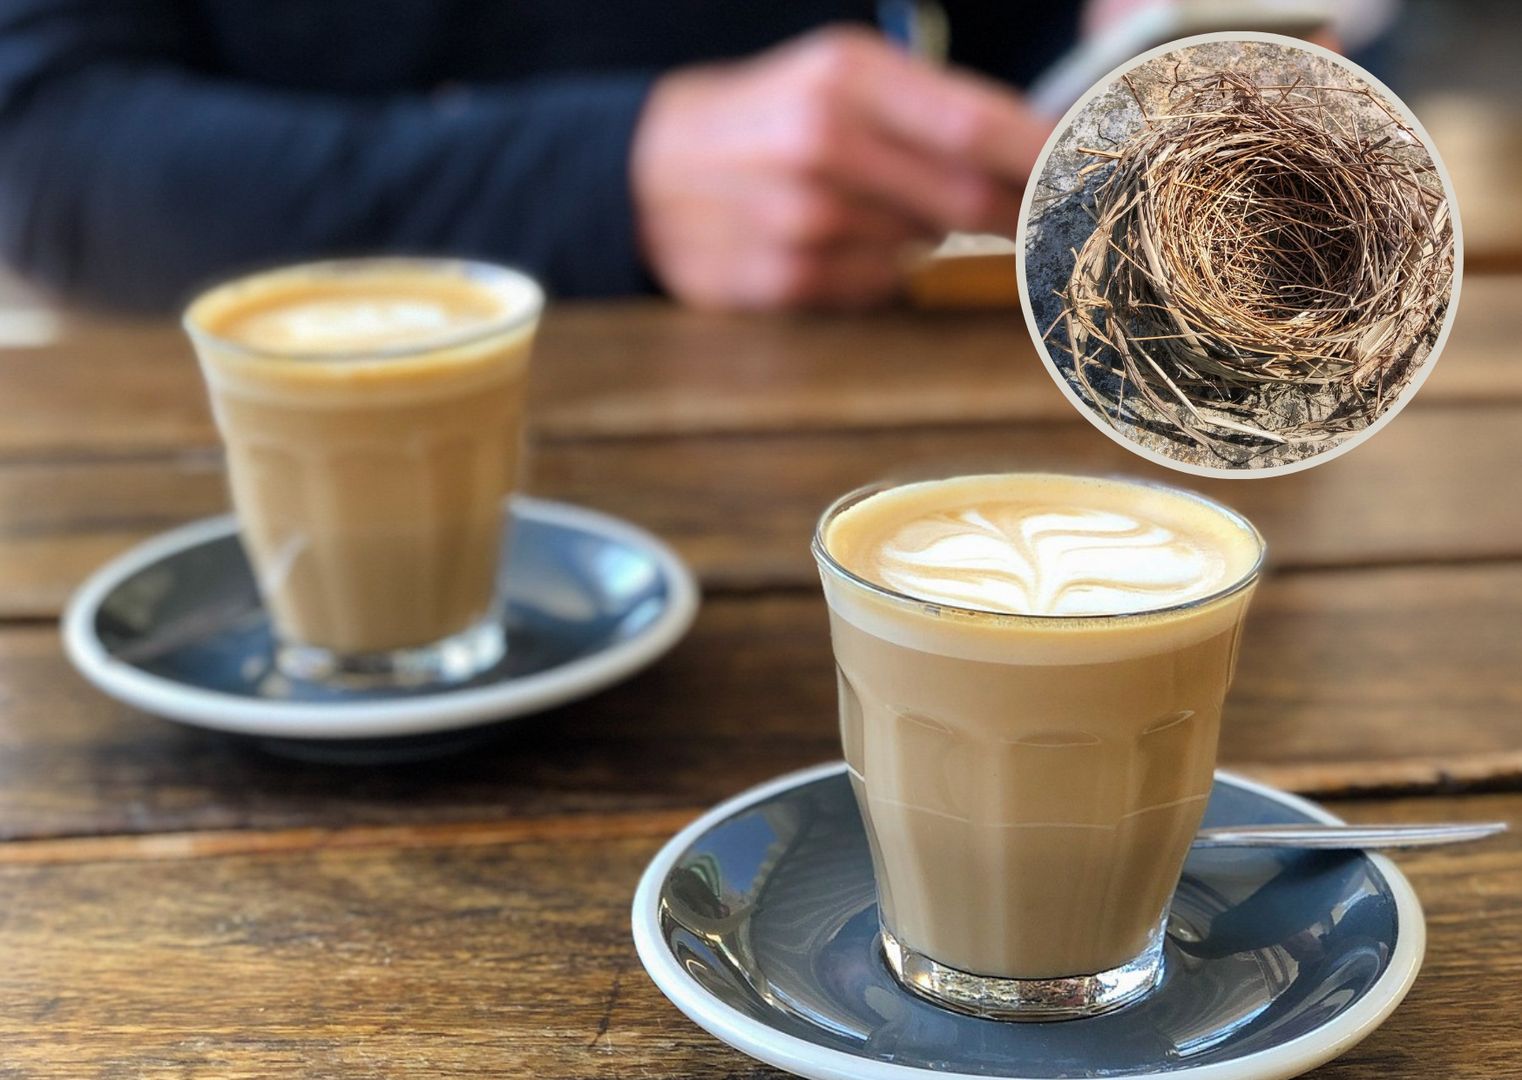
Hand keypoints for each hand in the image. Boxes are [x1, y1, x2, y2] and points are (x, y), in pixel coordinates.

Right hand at [630, 27, 1049, 309]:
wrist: (645, 174)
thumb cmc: (763, 118)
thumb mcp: (836, 76)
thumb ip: (934, 111)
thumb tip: (1037, 158)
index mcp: (844, 78)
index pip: (981, 127)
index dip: (1047, 159)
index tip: (1093, 178)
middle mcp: (822, 147)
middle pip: (967, 201)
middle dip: (1003, 210)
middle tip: (1020, 211)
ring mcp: (801, 223)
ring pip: (922, 248)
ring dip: (916, 233)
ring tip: (863, 205)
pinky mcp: (784, 283)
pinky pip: (874, 287)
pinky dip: (869, 269)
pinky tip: (824, 242)